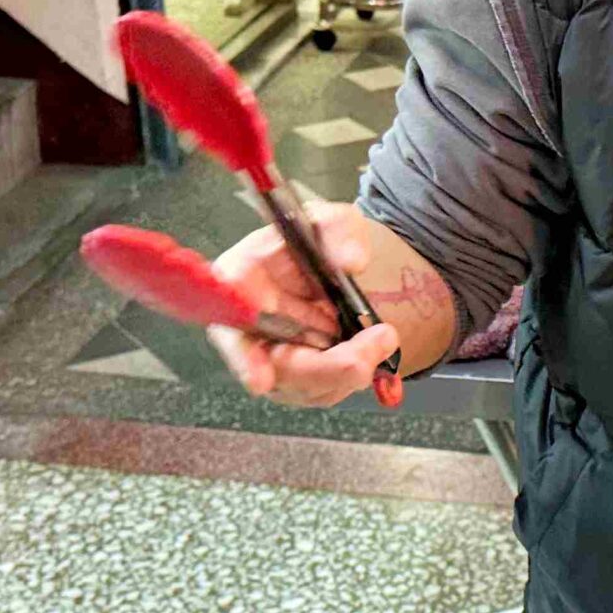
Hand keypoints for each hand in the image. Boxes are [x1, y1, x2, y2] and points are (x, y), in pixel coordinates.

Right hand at [206, 202, 402, 406]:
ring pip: (303, 387)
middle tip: (372, 350)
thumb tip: (351, 262)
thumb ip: (341, 230)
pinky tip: (369, 347)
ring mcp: (268, 358)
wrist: (333, 266)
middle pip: (276, 368)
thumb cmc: (317, 241)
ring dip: (348, 370)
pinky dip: (353, 375)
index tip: (261, 379)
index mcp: (240, 280)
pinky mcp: (294, 378)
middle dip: (327, 367)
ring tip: (383, 337)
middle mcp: (246, 327)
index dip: (242, 355)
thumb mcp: (332, 220)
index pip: (229, 320)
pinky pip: (323, 391)